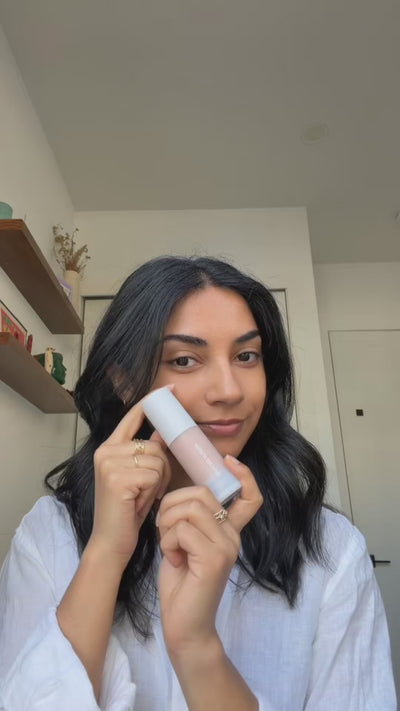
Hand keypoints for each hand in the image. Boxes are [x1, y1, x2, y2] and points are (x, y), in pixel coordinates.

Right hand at [87, 398, 170, 571]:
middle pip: (154, 446)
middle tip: (149, 491)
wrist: (111, 542)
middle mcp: (106, 452)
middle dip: (161, 469)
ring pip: (158, 460)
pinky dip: (154, 491)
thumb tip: (164, 432)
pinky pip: (154, 475)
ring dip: (159, 482)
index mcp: (109, 448)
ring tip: (143, 498)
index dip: (151, 403)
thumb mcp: (139, 477)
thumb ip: (146, 454)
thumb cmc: (127, 510)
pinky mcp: (118, 478)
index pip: (132, 417)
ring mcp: (110, 464)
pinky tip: (140, 503)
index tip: (171, 389)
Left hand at [157, 455, 262, 656]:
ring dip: (167, 524)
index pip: (250, 496)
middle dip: (172, 505)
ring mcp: (227, 547)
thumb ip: (191, 519)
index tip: (228, 460)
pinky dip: (168, 542)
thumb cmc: (181, 583)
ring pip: (190, 508)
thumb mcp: (186, 543)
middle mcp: (233, 536)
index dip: (243, 475)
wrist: (185, 626)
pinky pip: (183, 530)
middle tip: (165, 530)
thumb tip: (181, 492)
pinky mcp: (215, 559)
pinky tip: (173, 560)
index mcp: (229, 530)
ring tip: (169, 545)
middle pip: (202, 493)